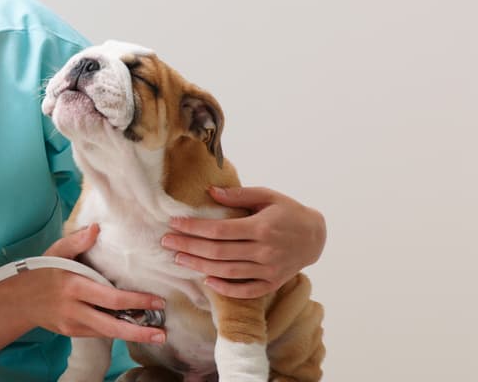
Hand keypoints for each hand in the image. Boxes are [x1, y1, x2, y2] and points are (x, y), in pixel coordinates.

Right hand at [13, 224, 166, 343]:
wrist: (18, 300)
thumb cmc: (42, 271)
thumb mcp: (56, 252)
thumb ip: (77, 241)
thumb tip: (97, 228)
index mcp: (74, 286)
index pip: (111, 298)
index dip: (136, 302)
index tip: (157, 301)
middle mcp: (74, 308)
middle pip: (111, 325)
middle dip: (139, 332)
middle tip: (161, 334)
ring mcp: (72, 323)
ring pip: (106, 333)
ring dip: (131, 336)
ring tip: (155, 335)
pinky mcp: (71, 332)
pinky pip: (97, 333)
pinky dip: (115, 331)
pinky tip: (132, 329)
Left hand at [162, 186, 325, 298]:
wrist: (316, 236)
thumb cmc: (288, 212)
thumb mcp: (267, 196)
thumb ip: (239, 195)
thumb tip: (210, 191)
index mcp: (261, 227)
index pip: (219, 230)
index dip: (194, 228)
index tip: (174, 224)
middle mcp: (264, 250)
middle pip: (218, 252)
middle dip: (188, 247)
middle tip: (166, 243)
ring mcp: (268, 270)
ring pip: (227, 272)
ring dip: (200, 266)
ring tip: (179, 259)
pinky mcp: (272, 283)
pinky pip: (245, 290)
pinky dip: (225, 288)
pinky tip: (206, 281)